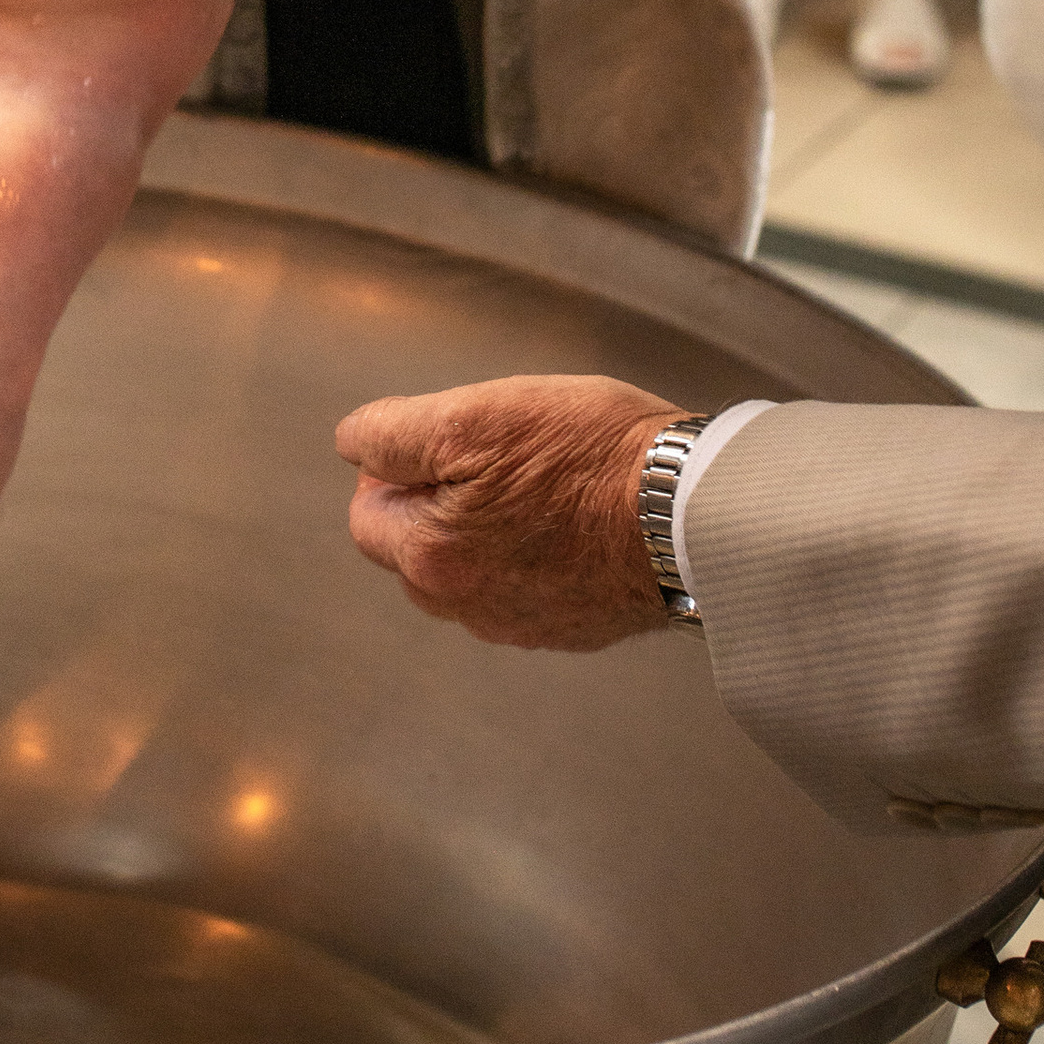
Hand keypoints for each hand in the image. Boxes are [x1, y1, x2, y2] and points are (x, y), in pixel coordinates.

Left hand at [337, 373, 676, 648]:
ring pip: (469, 574)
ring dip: (479, 532)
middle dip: (429, 505)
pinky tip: (567, 519)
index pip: (367, 518)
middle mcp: (470, 609)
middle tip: (485, 457)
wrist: (691, 511)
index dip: (389, 470)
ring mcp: (525, 624)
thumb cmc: (590, 456)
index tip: (433, 441)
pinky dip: (531, 556)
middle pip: (413, 553)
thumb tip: (352, 445)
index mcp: (432, 561)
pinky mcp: (575, 627)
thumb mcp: (472, 416)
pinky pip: (525, 588)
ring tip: (532, 485)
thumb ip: (392, 435)